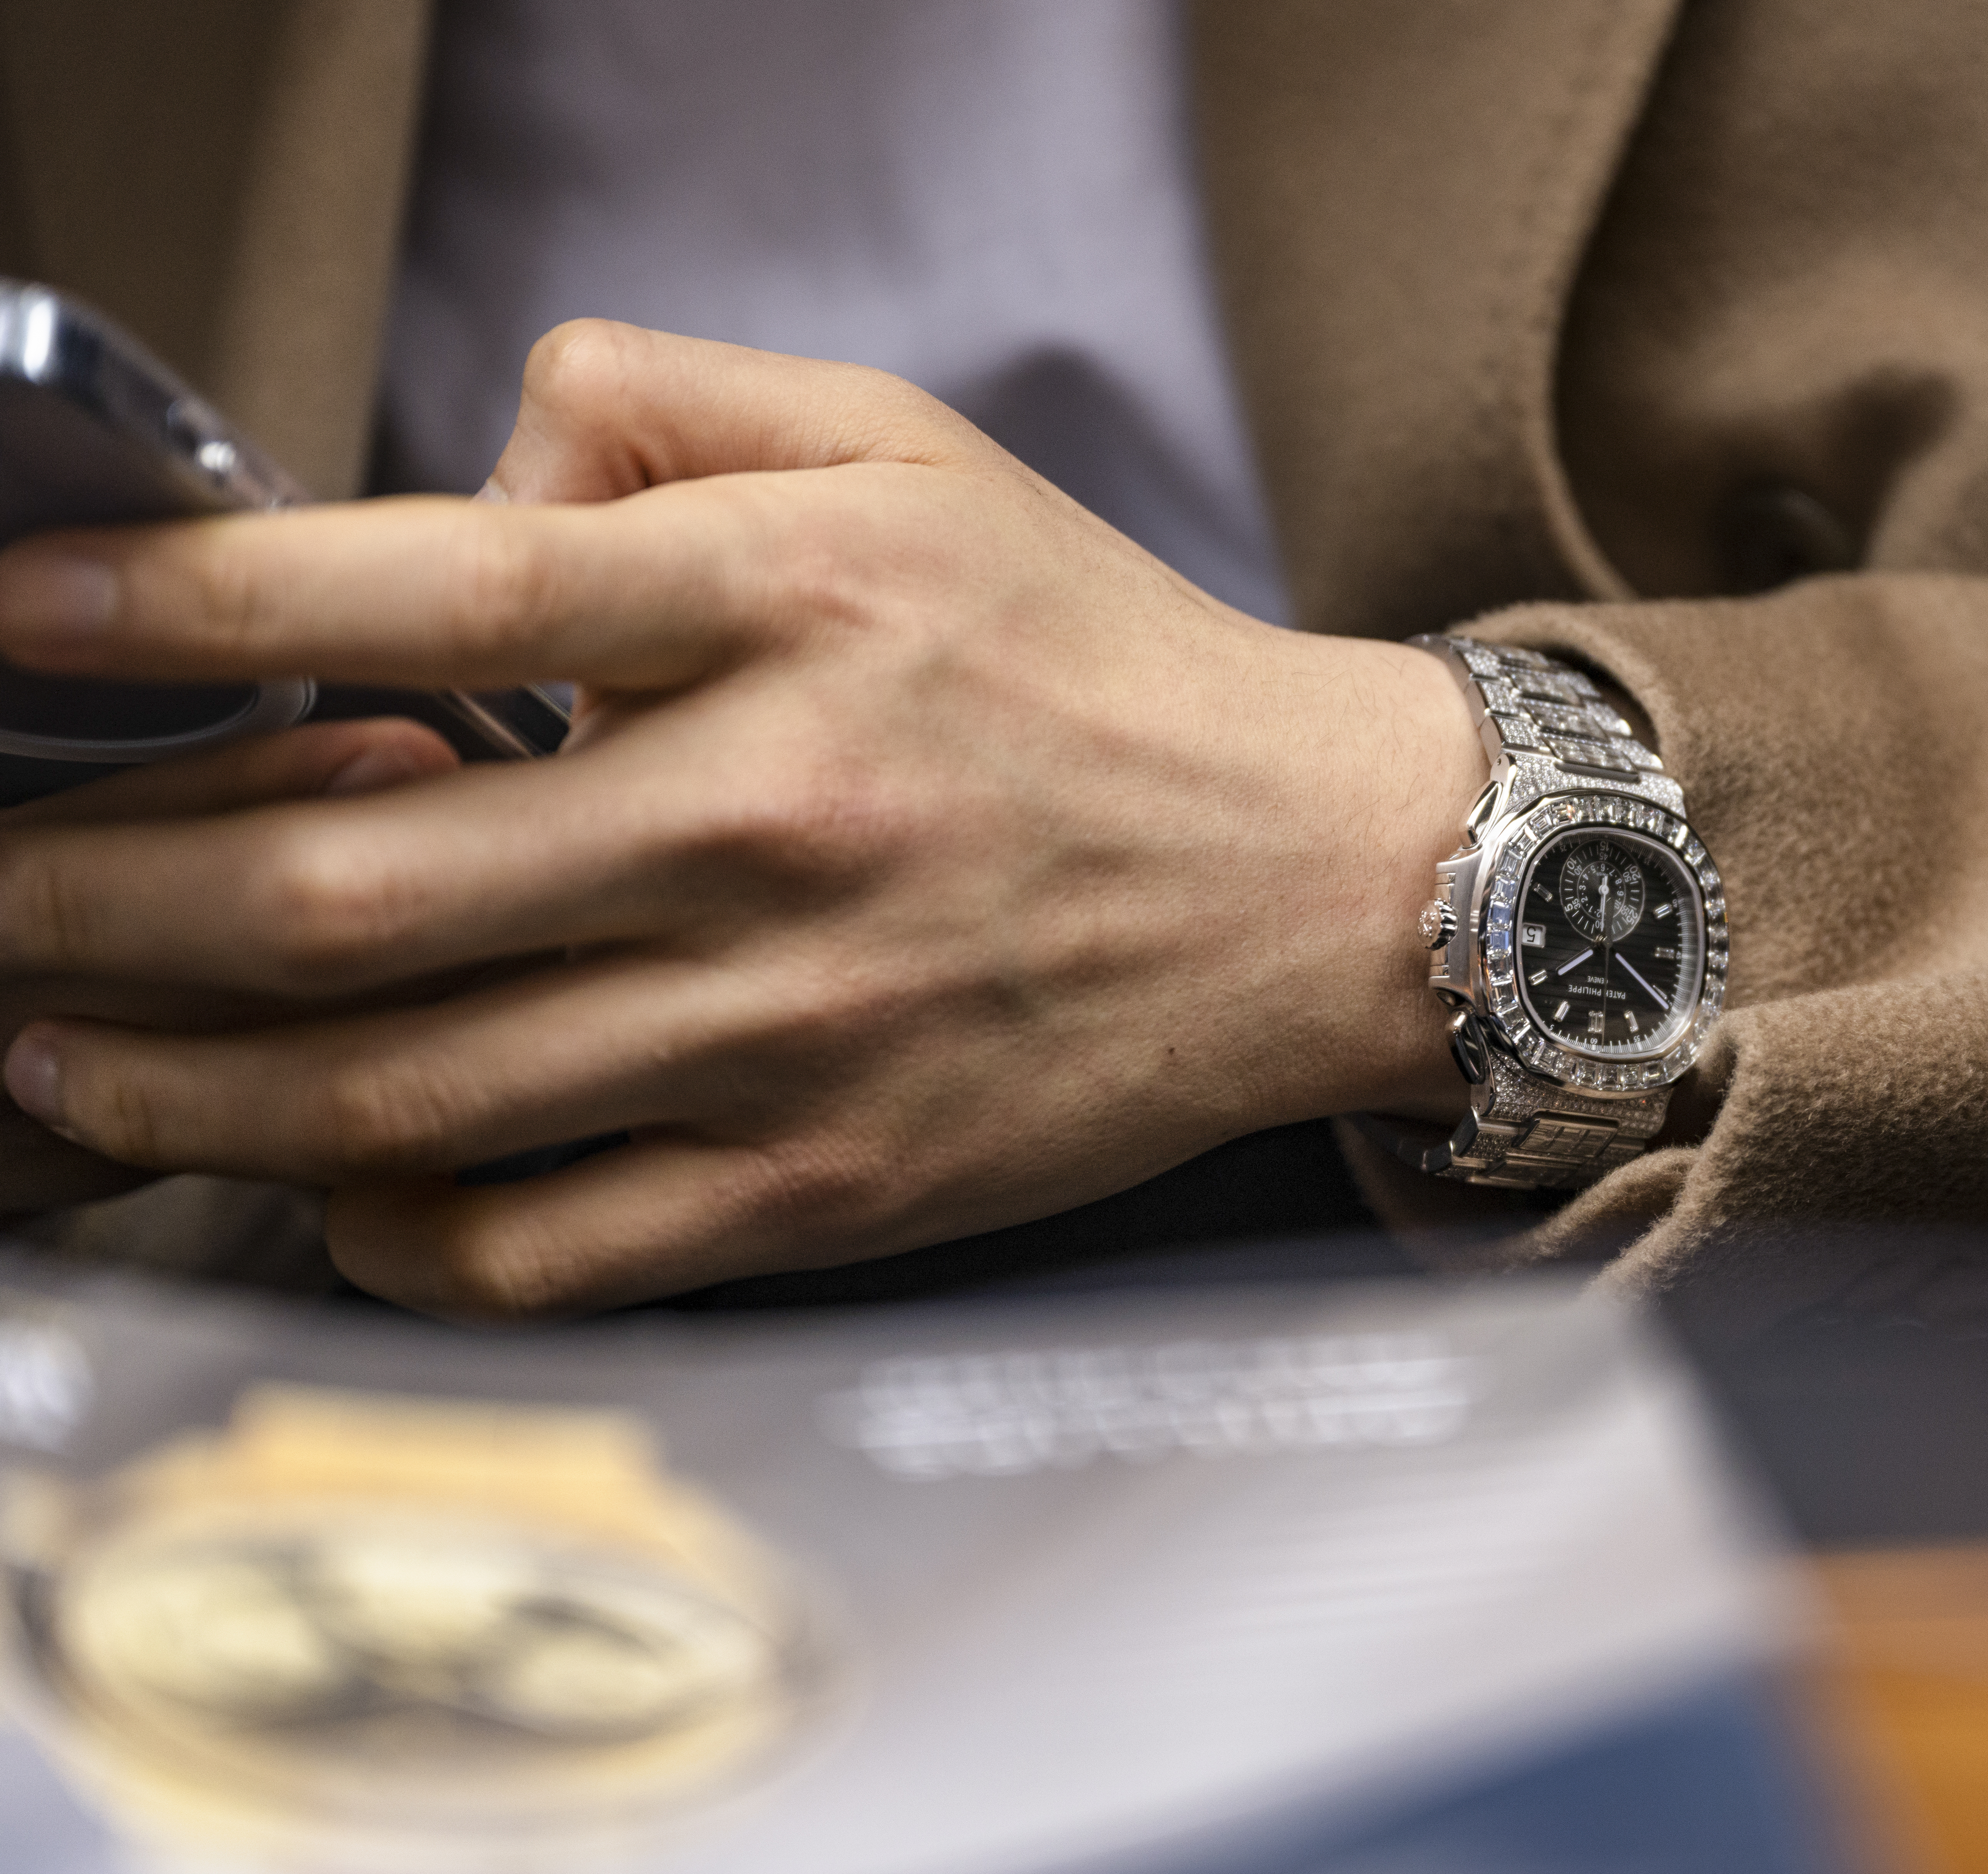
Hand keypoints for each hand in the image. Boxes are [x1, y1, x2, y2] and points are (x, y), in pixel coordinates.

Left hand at [0, 323, 1480, 1315]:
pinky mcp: (825, 1182)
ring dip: (178, 1076)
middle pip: (348, 889)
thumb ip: (668, 399)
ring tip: (58, 1043)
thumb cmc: (1098, 667)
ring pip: (400, 1094)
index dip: (175, 612)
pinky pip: (534, 1245)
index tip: (22, 623)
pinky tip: (315, 1176)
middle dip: (94, 894)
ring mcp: (796, 1029)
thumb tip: (461, 462)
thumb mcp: (915, 453)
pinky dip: (377, 1225)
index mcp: (791, 609)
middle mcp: (775, 823)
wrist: (1319, 879)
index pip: (420, 594)